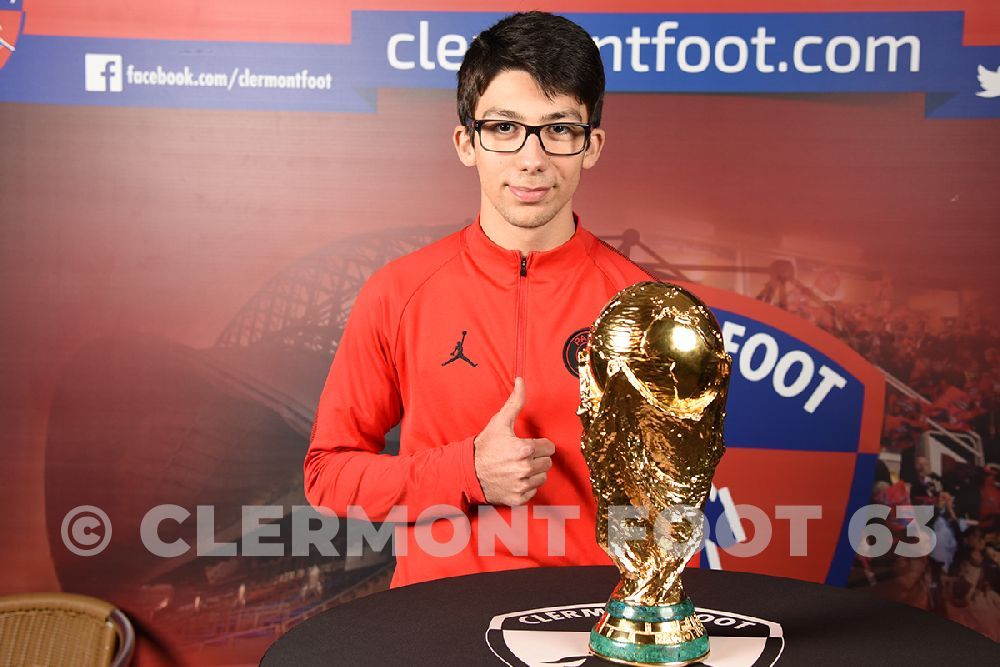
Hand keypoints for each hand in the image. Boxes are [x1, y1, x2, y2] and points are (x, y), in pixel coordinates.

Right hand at [473, 377, 554, 505]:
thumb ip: (515, 402)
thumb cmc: (485, 446)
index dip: (539, 444)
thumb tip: (521, 381)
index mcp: (524, 450)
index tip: (527, 445)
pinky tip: (514, 478)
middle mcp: (525, 469)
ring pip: (542, 477)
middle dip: (537, 457)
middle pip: (547, 462)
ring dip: (533, 472)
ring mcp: (522, 485)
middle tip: (521, 455)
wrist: (468, 471)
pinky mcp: (518, 498)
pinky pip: (533, 491)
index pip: (549, 447)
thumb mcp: (500, 422)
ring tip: (517, 466)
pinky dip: (526, 486)